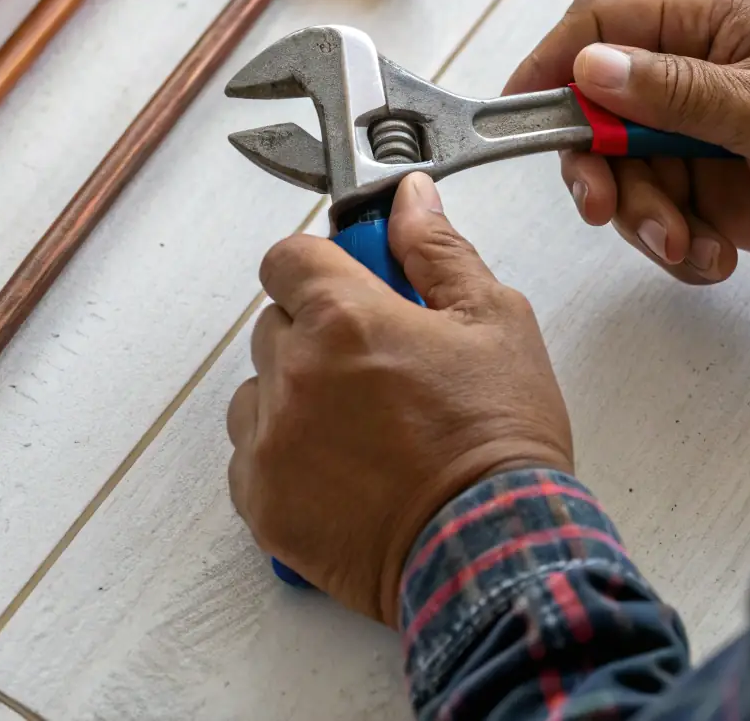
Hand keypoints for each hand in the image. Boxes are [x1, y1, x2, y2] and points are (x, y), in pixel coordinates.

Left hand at [227, 173, 571, 625]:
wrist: (492, 549)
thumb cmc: (498, 440)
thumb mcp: (494, 320)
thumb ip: (439, 250)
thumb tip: (411, 199)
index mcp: (344, 317)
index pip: (287, 258)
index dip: (317, 265)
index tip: (344, 282)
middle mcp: (295, 372)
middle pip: (275, 324)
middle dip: (317, 333)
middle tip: (375, 364)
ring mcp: (271, 439)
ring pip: (258, 390)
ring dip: (294, 395)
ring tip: (359, 425)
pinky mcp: (263, 501)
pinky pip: (250, 455)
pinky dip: (284, 457)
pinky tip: (341, 470)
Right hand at [506, 0, 749, 286]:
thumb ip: (679, 91)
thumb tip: (591, 68)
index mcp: (715, 26)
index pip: (604, 24)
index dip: (554, 62)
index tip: (521, 110)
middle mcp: (698, 75)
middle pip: (600, 109)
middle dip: (597, 164)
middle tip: (603, 206)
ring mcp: (702, 136)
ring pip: (623, 173)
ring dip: (643, 217)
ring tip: (690, 243)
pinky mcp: (712, 191)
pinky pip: (658, 215)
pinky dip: (676, 244)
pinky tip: (716, 256)